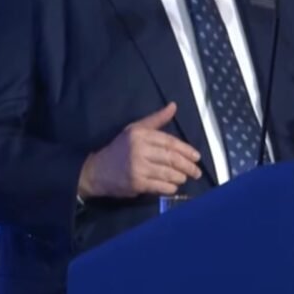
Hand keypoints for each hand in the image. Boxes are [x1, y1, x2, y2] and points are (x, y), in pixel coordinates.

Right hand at [77, 102, 202, 197]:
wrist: (97, 171)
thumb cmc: (119, 149)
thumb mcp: (135, 129)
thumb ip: (156, 120)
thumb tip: (174, 106)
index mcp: (140, 134)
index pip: (169, 142)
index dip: (186, 150)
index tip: (197, 157)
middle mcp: (139, 149)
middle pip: (171, 158)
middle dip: (187, 166)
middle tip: (196, 172)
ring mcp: (138, 167)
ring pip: (167, 173)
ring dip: (180, 177)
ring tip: (185, 178)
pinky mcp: (136, 183)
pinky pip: (159, 186)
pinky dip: (169, 187)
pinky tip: (173, 186)